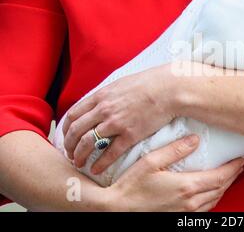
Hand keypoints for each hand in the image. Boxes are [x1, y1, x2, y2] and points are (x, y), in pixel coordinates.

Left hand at [63, 64, 177, 173]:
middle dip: (69, 145)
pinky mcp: (130, 135)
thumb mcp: (121, 83)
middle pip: (76, 131)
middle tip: (69, 154)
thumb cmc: (149, 83)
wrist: (169, 89)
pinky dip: (101, 163)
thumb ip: (107, 94)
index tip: (66, 137)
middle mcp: (104, 110)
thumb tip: (100, 101)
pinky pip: (110, 152)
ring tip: (79, 163)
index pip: (73, 115)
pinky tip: (96, 169)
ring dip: (80, 155)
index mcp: (101, 96)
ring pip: (88, 143)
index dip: (66, 129)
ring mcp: (116, 123)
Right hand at [105, 135, 243, 211]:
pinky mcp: (179, 219)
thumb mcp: (151, 161)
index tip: (239, 159)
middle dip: (232, 176)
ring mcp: (185, 213)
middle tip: (238, 166)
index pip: (220, 176)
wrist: (117, 210)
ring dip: (224, 188)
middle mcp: (190, 202)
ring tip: (228, 177)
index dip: (232, 167)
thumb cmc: (131, 186)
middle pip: (220, 188)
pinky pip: (204, 210)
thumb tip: (194, 140)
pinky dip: (213, 199)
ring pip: (215, 200)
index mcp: (186, 186)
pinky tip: (210, 193)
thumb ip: (175, 150)